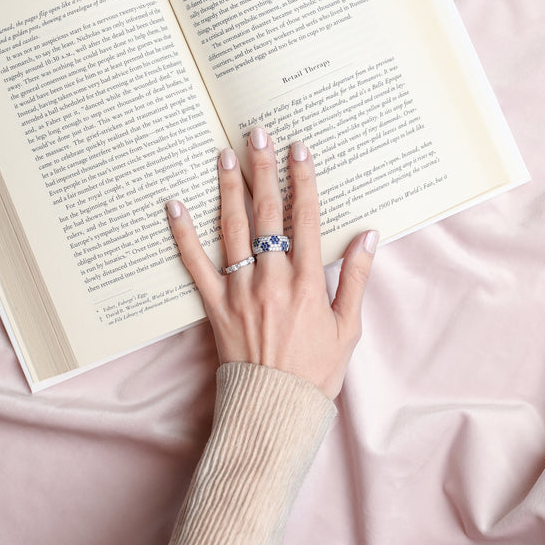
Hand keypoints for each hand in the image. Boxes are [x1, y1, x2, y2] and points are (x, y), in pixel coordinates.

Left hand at [165, 127, 377, 399]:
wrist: (274, 410)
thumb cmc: (315, 372)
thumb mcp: (348, 328)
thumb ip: (357, 278)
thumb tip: (369, 235)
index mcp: (307, 283)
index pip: (306, 219)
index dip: (303, 180)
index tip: (300, 150)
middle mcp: (272, 280)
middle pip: (267, 214)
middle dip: (265, 169)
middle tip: (259, 133)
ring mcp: (240, 291)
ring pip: (232, 229)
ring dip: (229, 188)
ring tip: (226, 154)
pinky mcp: (214, 306)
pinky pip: (195, 265)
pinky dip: (182, 234)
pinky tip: (174, 205)